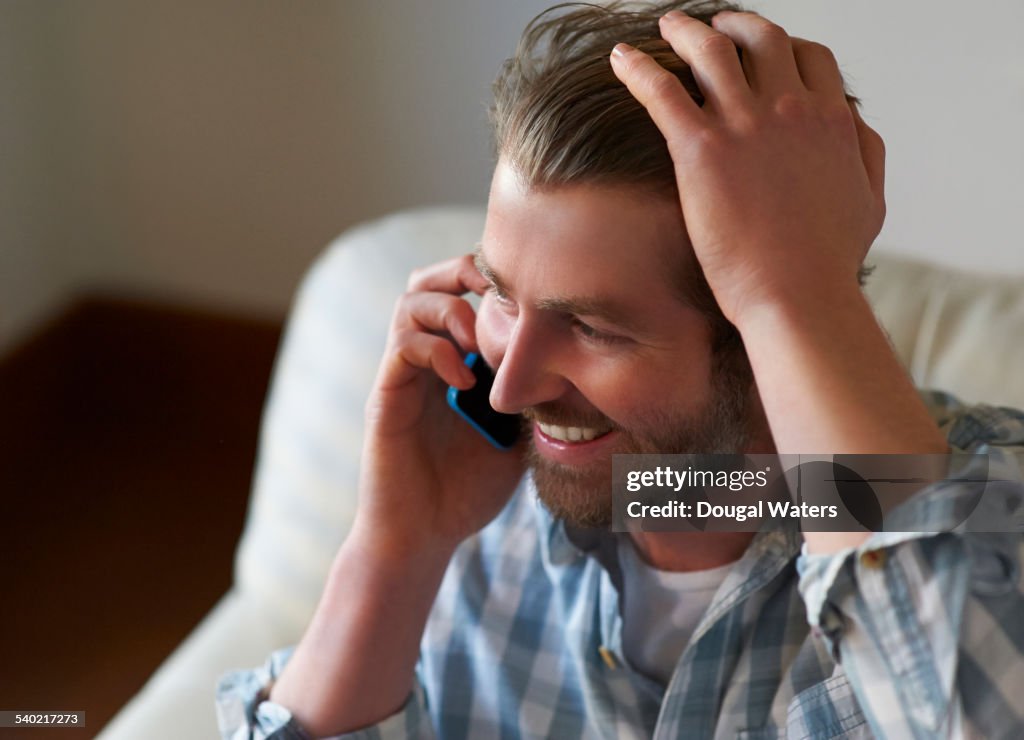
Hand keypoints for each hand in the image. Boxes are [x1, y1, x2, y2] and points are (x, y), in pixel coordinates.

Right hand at [354, 253, 525, 558]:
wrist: (423, 536)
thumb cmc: (468, 490)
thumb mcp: (518, 438)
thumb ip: (535, 401)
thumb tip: (582, 374)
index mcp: (453, 361)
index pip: (461, 293)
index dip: (491, 280)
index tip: (530, 296)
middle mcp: (424, 359)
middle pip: (428, 281)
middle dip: (464, 272)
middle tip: (499, 295)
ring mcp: (402, 375)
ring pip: (410, 302)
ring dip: (452, 309)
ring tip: (481, 343)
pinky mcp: (387, 397)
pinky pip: (403, 347)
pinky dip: (436, 349)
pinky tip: (465, 381)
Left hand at [610, 10, 885, 325]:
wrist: (798, 296)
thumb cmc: (829, 262)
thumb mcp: (870, 201)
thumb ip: (863, 152)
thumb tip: (851, 122)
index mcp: (832, 119)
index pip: (809, 57)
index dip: (783, 46)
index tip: (762, 50)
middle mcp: (790, 109)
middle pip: (761, 38)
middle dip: (735, 23)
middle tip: (712, 25)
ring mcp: (745, 125)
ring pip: (710, 50)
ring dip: (684, 31)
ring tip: (665, 27)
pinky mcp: (701, 149)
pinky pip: (662, 90)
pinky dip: (638, 67)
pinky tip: (620, 59)